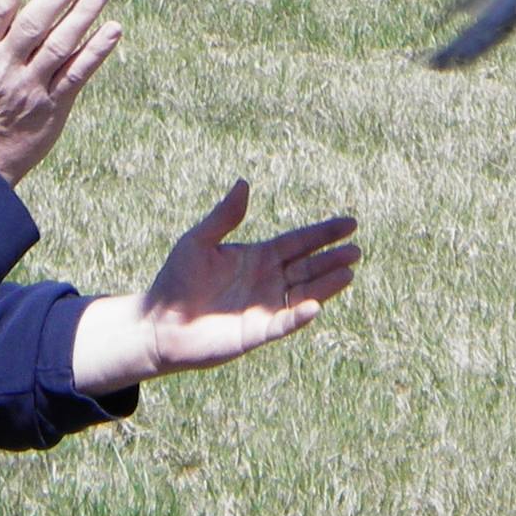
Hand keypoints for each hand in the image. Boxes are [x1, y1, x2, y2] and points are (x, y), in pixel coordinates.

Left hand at [72, 181, 359, 393]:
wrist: (159, 322)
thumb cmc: (175, 280)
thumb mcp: (198, 241)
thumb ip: (224, 216)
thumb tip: (243, 182)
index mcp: (258, 257)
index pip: (299, 242)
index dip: (323, 233)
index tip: (350, 223)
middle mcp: (267, 281)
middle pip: (308, 267)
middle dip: (332, 259)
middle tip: (356, 250)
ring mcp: (265, 307)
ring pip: (304, 293)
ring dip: (327, 285)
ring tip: (349, 272)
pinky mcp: (257, 333)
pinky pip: (284, 323)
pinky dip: (299, 315)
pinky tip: (316, 305)